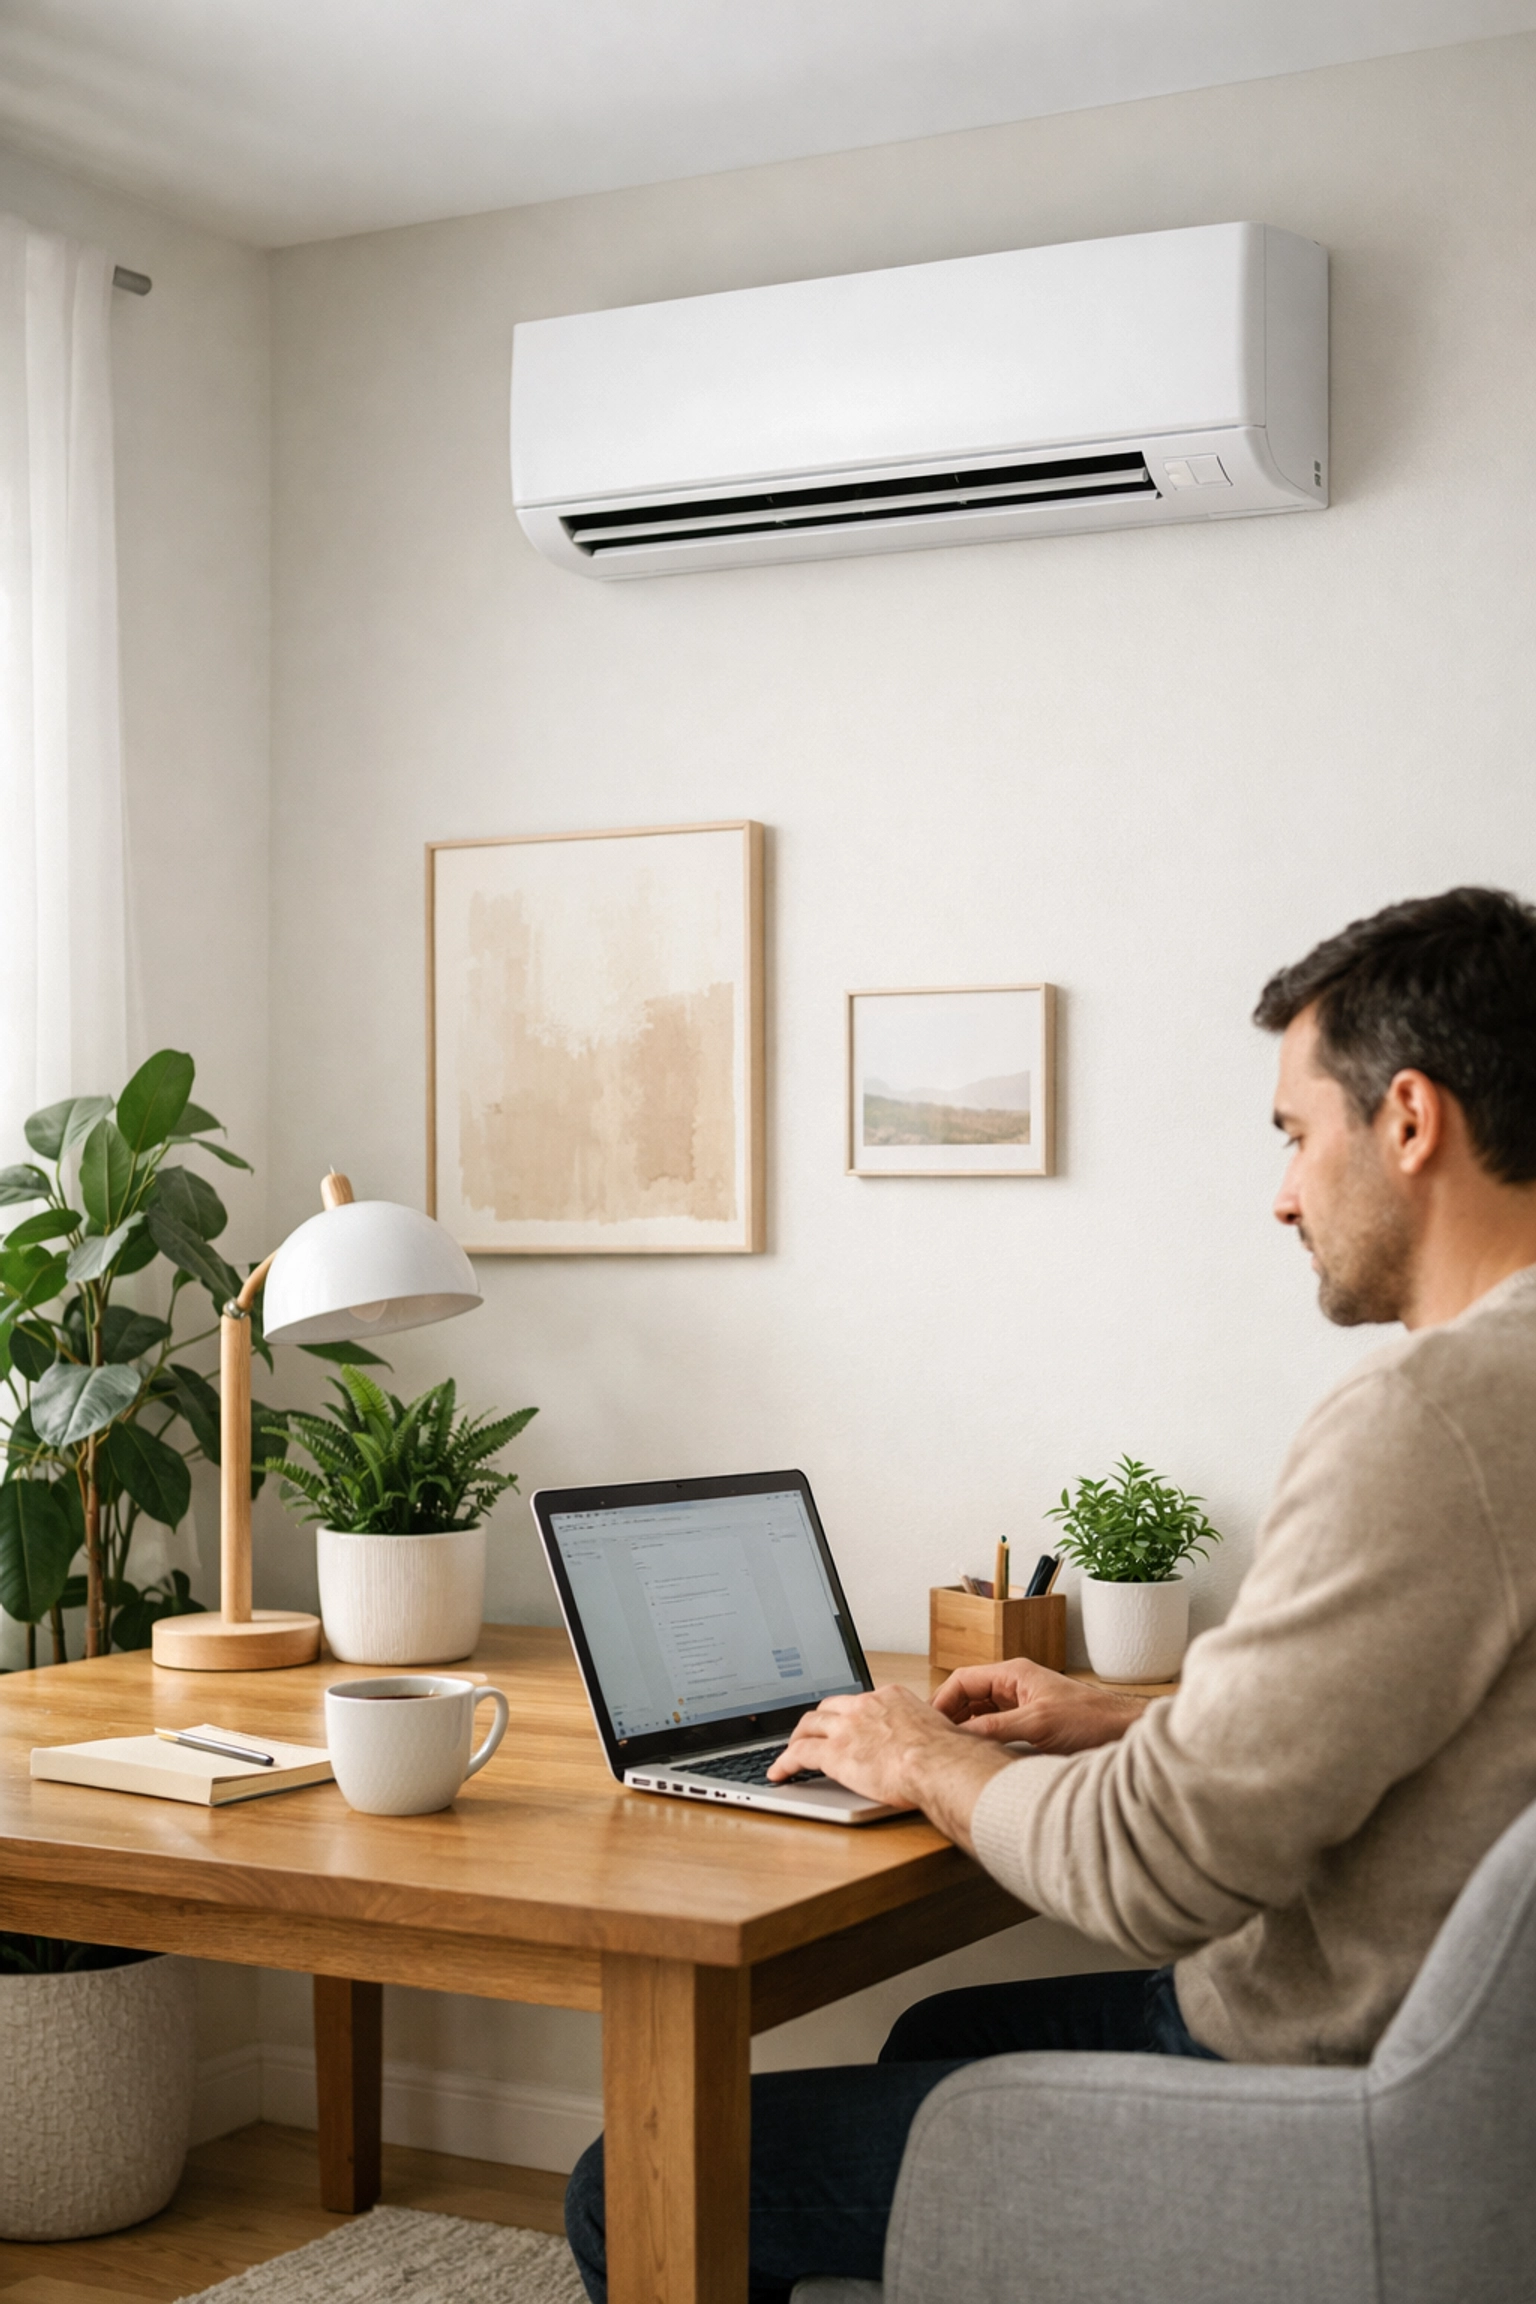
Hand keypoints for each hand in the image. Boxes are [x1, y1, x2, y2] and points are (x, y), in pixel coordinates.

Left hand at [767, 1683, 1011, 1848]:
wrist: (938, 1763)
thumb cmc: (947, 1754)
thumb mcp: (939, 1731)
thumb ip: (928, 1734)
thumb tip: (940, 1747)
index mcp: (889, 1697)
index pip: (858, 1701)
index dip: (847, 1714)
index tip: (845, 1722)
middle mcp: (864, 1706)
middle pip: (827, 1708)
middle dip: (816, 1721)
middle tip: (809, 1734)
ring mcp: (846, 1727)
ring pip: (808, 1726)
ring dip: (797, 1739)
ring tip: (790, 1752)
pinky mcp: (833, 1753)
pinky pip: (799, 1754)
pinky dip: (784, 1762)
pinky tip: (779, 1773)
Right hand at [932, 1656, 1146, 1753]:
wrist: (1125, 1732)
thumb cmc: (1092, 1720)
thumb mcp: (1039, 1724)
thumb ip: (997, 1728)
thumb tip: (960, 1736)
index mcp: (1013, 1674)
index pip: (963, 1680)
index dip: (942, 1701)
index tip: (928, 1724)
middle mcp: (1015, 1686)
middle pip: (968, 1697)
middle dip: (949, 1716)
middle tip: (934, 1741)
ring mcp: (1022, 1705)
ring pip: (980, 1714)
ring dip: (965, 1730)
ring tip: (950, 1751)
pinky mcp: (1031, 1724)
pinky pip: (995, 1728)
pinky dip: (982, 1740)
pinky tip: (977, 1756)